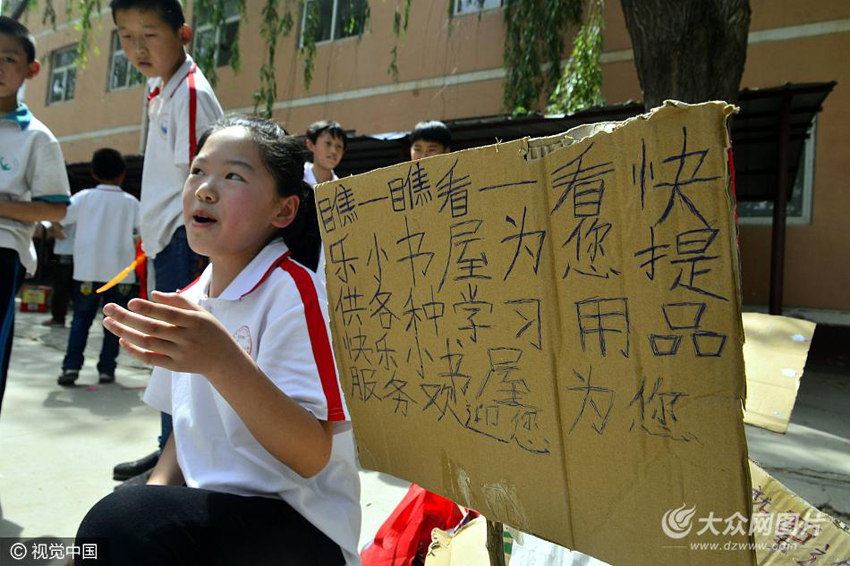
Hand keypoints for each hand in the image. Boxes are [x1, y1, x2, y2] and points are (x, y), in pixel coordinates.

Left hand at [103, 291, 244, 375]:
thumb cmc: (210, 331)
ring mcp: (180, 354)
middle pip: (153, 328)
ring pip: (148, 343)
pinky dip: (135, 350)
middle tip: (108, 308)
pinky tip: (122, 340)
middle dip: (127, 318)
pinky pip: (151, 358)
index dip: (149, 309)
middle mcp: (187, 338)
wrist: (224, 360)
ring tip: (108, 322)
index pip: (168, 314)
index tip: (130, 301)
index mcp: (195, 322)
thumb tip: (153, 294)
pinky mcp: (175, 366)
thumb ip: (179, 301)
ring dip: (125, 333)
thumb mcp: (201, 313)